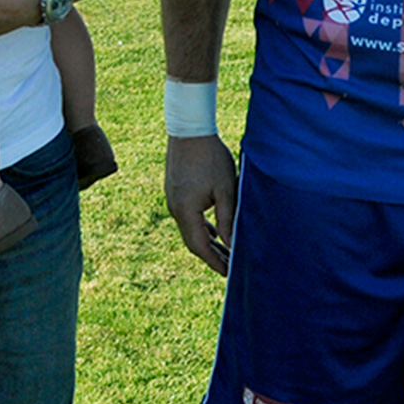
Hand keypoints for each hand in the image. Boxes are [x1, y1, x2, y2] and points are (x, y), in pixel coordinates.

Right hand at [165, 133, 237, 273]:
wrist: (189, 129)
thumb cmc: (210, 158)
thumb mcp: (226, 190)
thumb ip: (227, 219)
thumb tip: (230, 244)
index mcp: (185, 210)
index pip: (199, 246)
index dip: (214, 262)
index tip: (229, 274)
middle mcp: (174, 208)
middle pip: (192, 241)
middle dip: (212, 255)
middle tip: (231, 267)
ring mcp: (172, 199)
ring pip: (190, 229)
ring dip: (207, 242)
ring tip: (226, 252)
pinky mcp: (175, 191)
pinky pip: (187, 217)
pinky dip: (201, 227)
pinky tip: (213, 231)